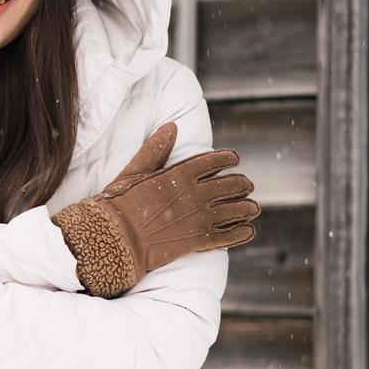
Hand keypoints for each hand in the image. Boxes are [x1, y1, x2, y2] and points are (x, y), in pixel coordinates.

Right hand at [50, 122, 259, 297]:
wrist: (116, 239)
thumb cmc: (120, 204)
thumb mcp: (134, 171)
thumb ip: (155, 149)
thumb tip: (171, 126)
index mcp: (181, 174)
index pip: (215, 160)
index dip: (229, 158)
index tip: (235, 159)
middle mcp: (196, 195)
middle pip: (233, 185)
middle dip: (243, 184)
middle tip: (247, 186)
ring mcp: (200, 219)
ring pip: (237, 210)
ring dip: (248, 208)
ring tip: (252, 209)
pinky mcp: (199, 241)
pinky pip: (229, 237)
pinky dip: (241, 233)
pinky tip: (247, 231)